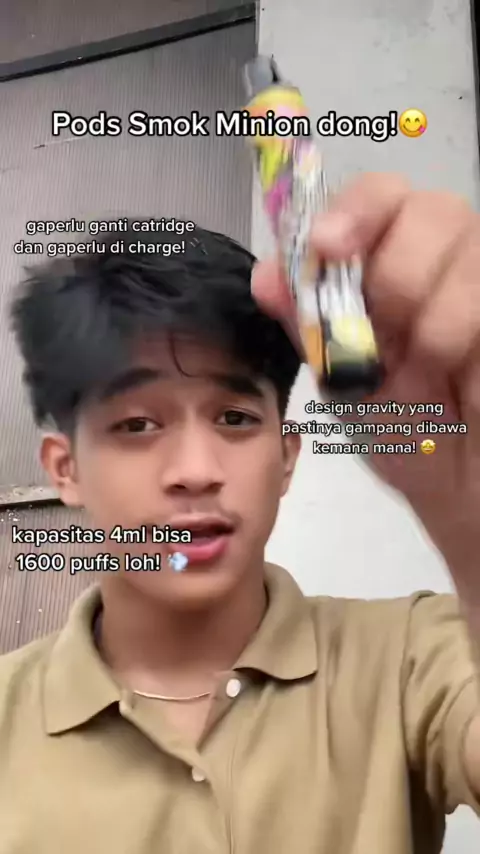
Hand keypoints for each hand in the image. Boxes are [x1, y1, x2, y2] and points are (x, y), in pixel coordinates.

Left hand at [252, 173, 479, 580]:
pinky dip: (468, 352)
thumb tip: (266, 278)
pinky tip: (466, 387)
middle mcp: (451, 257)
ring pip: (472, 257)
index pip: (381, 196)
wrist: (462, 491)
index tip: (327, 246)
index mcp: (398, 261)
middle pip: (433, 211)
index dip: (356, 211)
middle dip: (398, 277)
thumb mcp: (344, 382)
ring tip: (431, 372)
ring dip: (437, 325)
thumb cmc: (405, 432)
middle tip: (389, 340)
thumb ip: (310, 327)